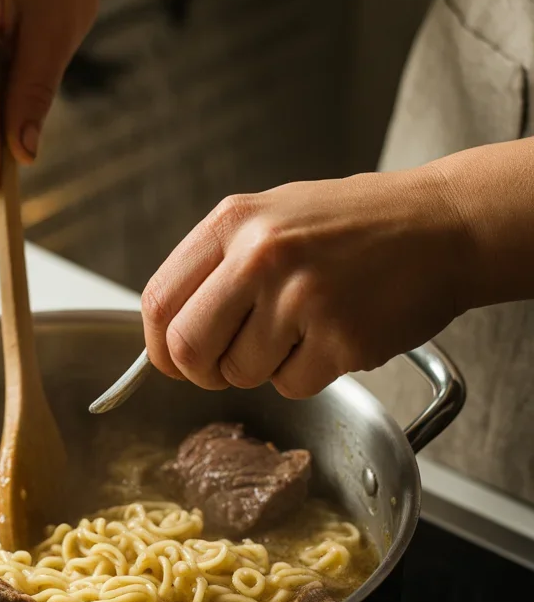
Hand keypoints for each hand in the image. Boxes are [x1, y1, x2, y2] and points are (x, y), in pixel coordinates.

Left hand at [141, 168, 471, 396]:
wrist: (444, 226)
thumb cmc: (355, 224)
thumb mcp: (272, 216)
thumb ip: (217, 265)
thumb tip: (169, 329)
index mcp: (234, 222)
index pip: (158, 301)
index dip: (159, 346)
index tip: (174, 360)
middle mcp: (261, 257)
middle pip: (188, 349)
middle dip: (201, 372)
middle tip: (227, 366)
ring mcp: (302, 299)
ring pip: (241, 374)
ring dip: (264, 369)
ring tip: (302, 330)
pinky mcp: (341, 339)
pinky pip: (291, 386)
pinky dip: (306, 375)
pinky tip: (333, 337)